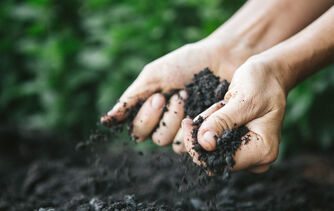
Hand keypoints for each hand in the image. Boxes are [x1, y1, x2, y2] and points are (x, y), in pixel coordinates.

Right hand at [101, 39, 249, 152]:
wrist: (220, 59)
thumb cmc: (186, 63)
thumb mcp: (153, 76)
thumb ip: (131, 99)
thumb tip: (106, 121)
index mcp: (150, 110)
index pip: (137, 130)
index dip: (146, 118)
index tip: (159, 96)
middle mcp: (165, 123)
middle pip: (154, 138)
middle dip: (165, 117)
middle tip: (178, 95)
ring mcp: (184, 129)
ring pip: (172, 143)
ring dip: (180, 119)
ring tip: (191, 97)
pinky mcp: (203, 132)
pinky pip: (191, 142)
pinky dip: (195, 125)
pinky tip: (204, 108)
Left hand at [182, 58, 286, 172]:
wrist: (270, 74)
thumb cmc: (262, 82)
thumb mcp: (243, 99)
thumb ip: (223, 121)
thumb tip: (205, 144)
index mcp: (263, 150)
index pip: (221, 162)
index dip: (198, 147)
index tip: (186, 123)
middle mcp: (257, 158)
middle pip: (214, 159)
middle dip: (203, 133)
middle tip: (210, 108)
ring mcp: (248, 153)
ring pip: (212, 149)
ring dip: (208, 125)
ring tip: (220, 104)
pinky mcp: (239, 145)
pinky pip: (215, 141)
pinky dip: (211, 124)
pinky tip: (220, 108)